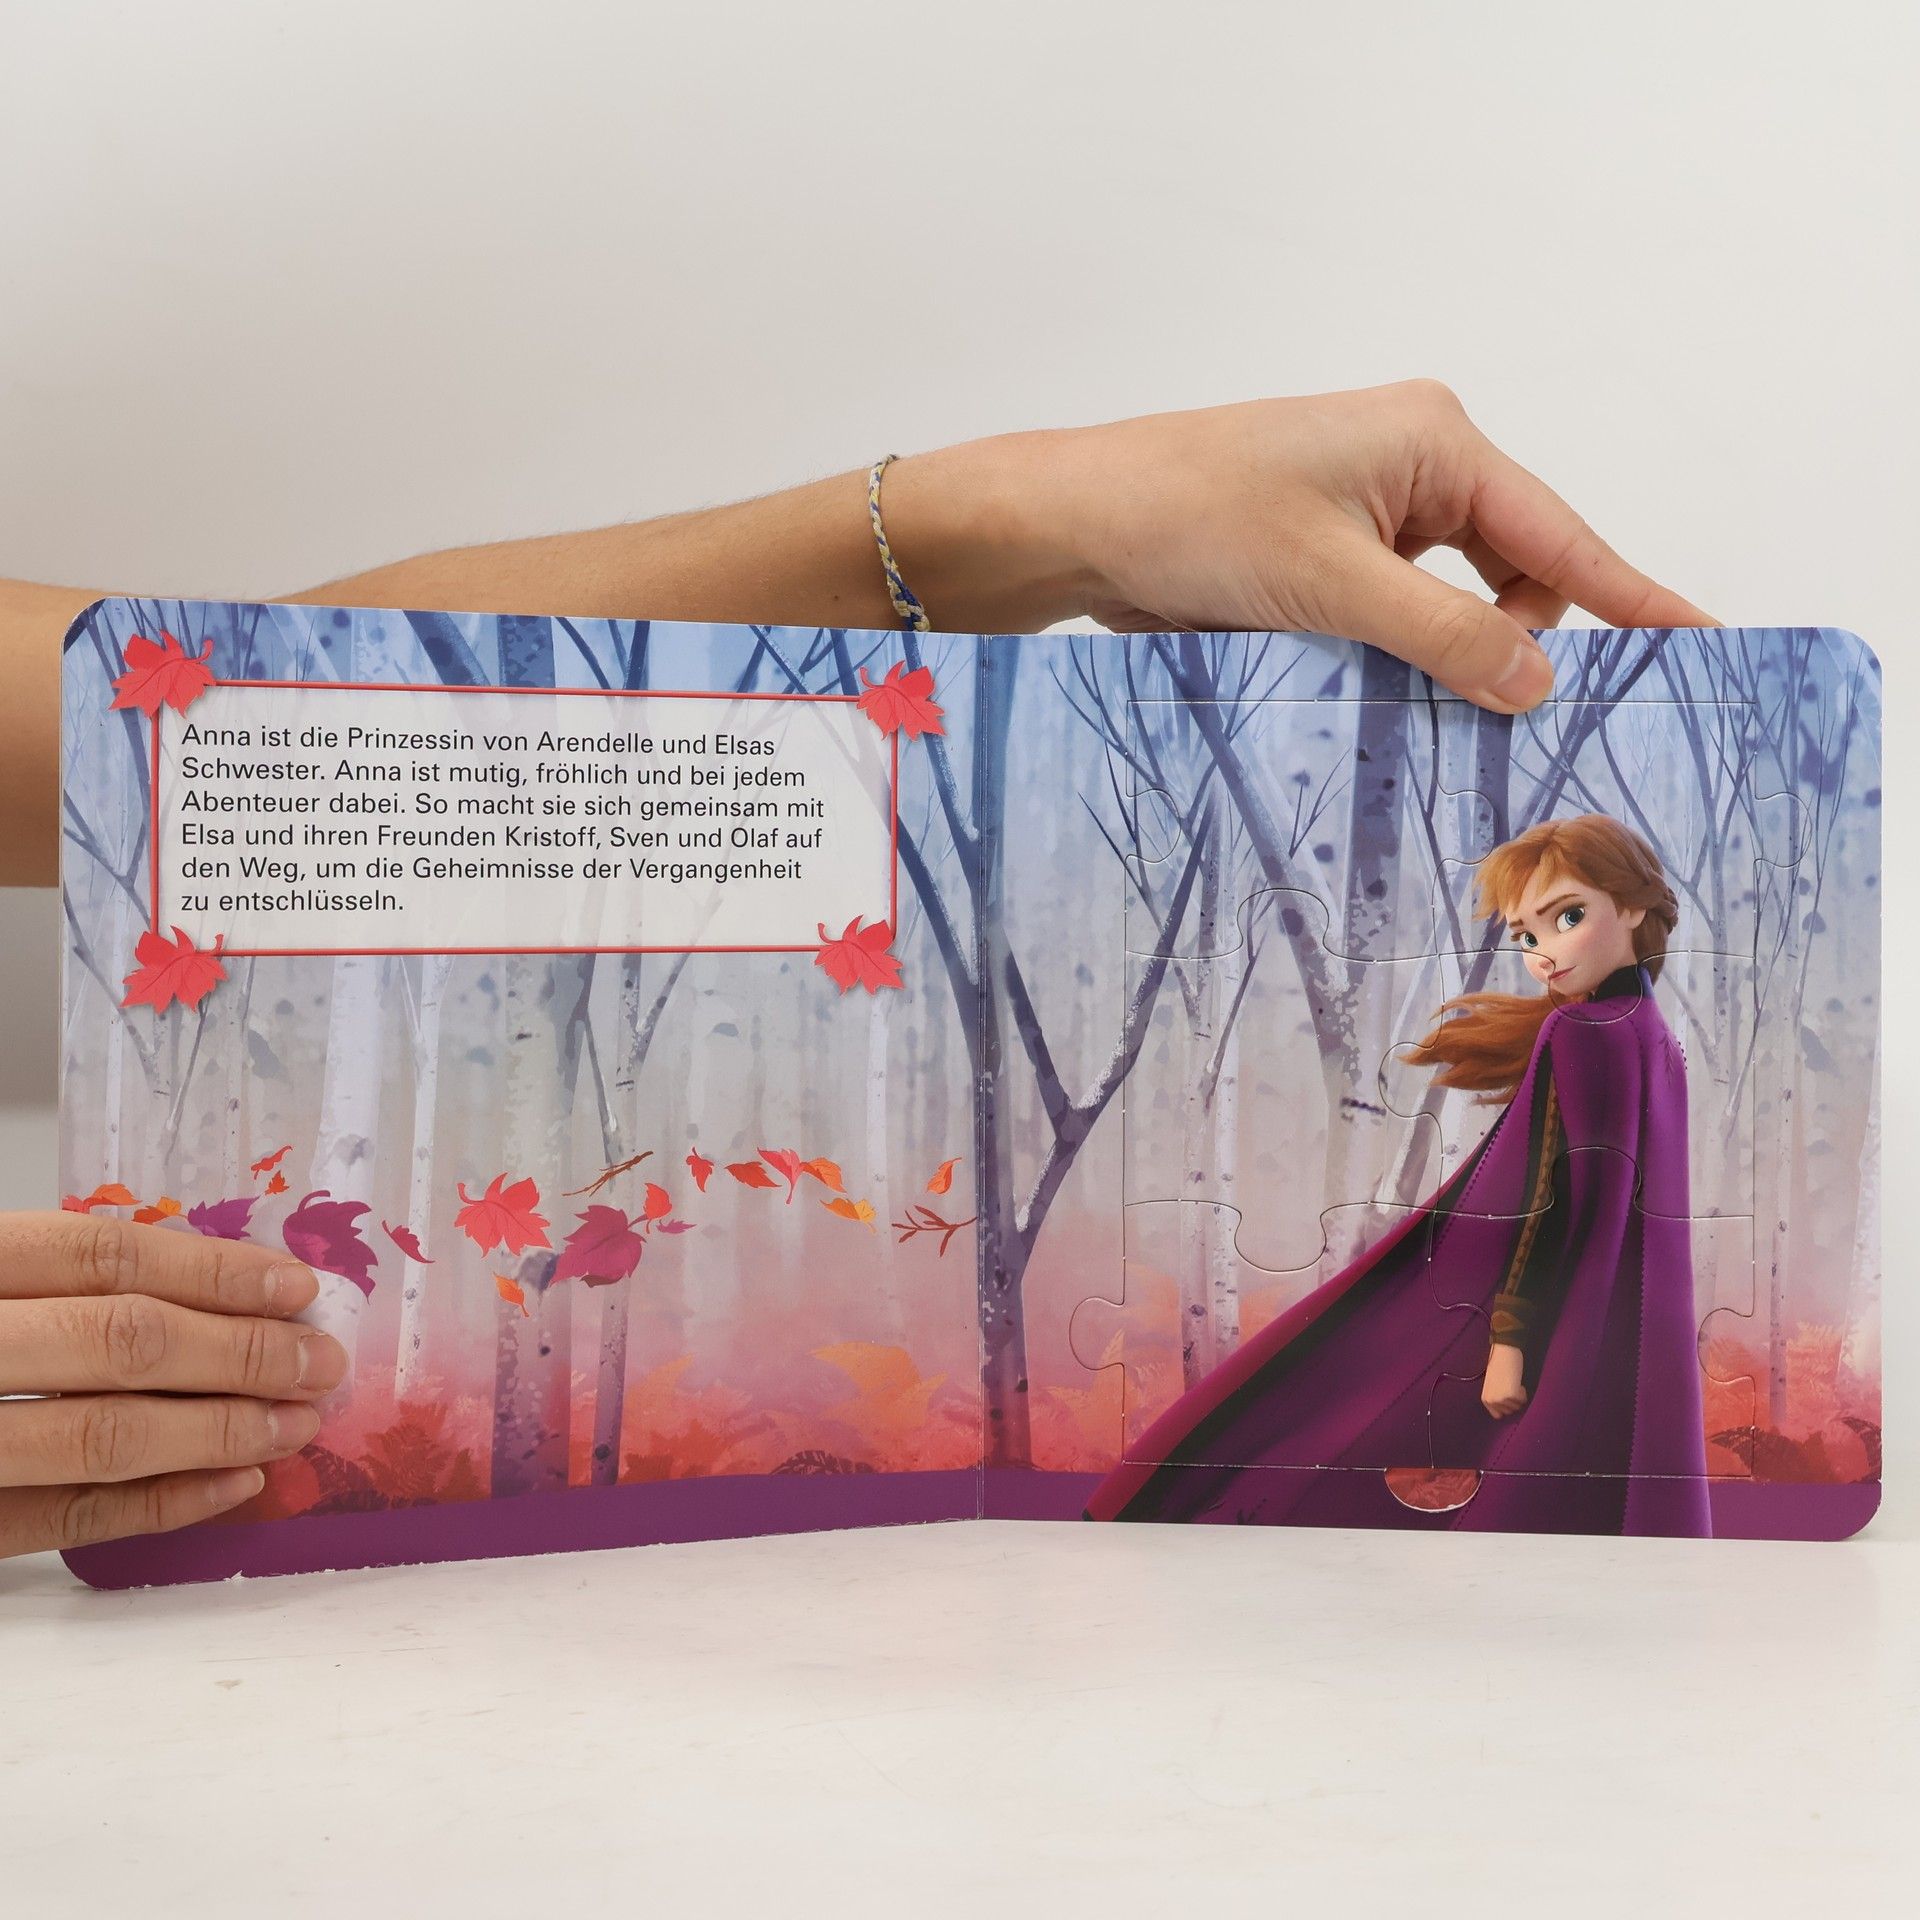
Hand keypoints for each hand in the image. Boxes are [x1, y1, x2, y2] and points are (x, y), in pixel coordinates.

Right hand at [0, 1213, 343, 1557]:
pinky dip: (164, 1503)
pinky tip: (237, 1482)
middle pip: (120, 1341)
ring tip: (297, 1422)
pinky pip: (68, 1518)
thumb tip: (221, 1286)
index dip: (213, 1271)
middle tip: (320, 1363)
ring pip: (102, 1435)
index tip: (296, 1289)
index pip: (103, 1255)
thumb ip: (61, 1282)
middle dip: (240, 1354)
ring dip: (220, 1429)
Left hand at [1031, 380, 1715, 711]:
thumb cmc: (1193, 516)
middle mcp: (1412, 466)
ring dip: (1444, 656)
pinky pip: (1397, 614)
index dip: (1633, 596)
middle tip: (1506, 721)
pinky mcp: (1324, 554)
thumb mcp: (1333, 584)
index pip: (1561, 536)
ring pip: (1451, 603)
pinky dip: (1397, 656)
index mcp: (1434, 442)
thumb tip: (1537, 681)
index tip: (1703, 641)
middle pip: (1513, 574)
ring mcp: (1366, 511)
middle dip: (1512, 643)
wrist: (1079, 523)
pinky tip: (1374, 692)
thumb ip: (1444, 634)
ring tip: (1412, 702)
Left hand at [1481, 1341, 1529, 1418]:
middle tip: (1510, 1386)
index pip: (1498, 1415)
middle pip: (1509, 1412)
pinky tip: (1518, 1382)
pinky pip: (1523, 1400)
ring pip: (1517, 1407)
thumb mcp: (1492, 1385)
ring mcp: (1501, 1399)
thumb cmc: (1498, 1365)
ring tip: (1513, 1383)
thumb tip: (1503, 1411)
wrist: (1503, 1352)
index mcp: (1485, 1399)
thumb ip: (1496, 1397)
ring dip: (1518, 1396)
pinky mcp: (1511, 1394)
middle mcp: (1492, 1401)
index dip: (1505, 1407)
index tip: (1506, 1396)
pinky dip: (1524, 1392)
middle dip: (1513, 1401)